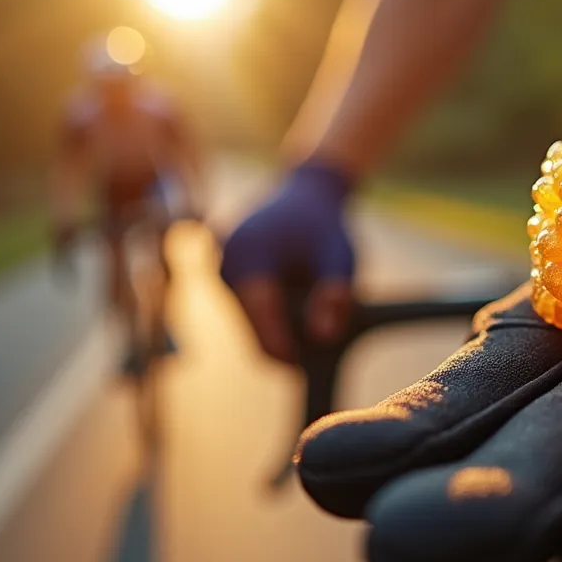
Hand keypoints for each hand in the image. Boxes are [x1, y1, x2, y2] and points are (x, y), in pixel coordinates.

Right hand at [220, 163, 354, 363]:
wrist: (306, 194)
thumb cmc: (325, 225)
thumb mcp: (340, 257)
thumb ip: (334, 295)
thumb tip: (325, 337)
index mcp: (249, 254)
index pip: (260, 314)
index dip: (281, 346)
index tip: (301, 366)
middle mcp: (225, 264)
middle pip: (252, 326)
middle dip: (284, 341)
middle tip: (318, 346)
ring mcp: (221, 271)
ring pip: (249, 322)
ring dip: (280, 328)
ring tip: (315, 316)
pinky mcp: (225, 278)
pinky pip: (248, 311)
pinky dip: (273, 316)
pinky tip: (298, 302)